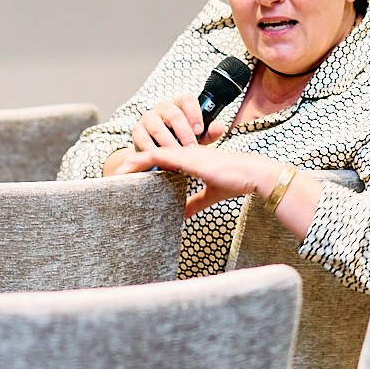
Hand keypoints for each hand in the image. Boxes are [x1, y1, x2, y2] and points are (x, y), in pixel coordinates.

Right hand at [103, 94, 215, 174]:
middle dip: (183, 132)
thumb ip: (211, 132)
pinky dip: (152, 150)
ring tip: (176, 155)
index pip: (187, 100)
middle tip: (190, 148)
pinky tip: (160, 158)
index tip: (199, 130)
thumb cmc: (182, 140)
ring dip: (168, 142)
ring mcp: (148, 117)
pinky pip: (143, 139)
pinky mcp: (137, 131)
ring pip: (157, 126)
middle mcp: (163, 107)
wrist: (161, 151)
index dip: (194, 114)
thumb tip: (219, 127)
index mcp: (179, 104)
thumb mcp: (199, 136)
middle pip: (173, 114)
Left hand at [121, 144, 282, 217]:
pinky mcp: (188, 157)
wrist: (252, 174)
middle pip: (154, 155)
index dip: (147, 167)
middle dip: (136, 164)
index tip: (133, 177)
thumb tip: (182, 215)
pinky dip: (143, 160)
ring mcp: (186, 154)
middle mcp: (186, 154)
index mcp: (191, 161)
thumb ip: (194, 203)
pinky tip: (130, 166)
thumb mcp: (210, 195)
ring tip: (118, 170)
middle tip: (119, 174)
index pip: (163, 161)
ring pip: (152, 153)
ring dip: (134, 161)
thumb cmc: (236, 181)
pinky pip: (159, 155)